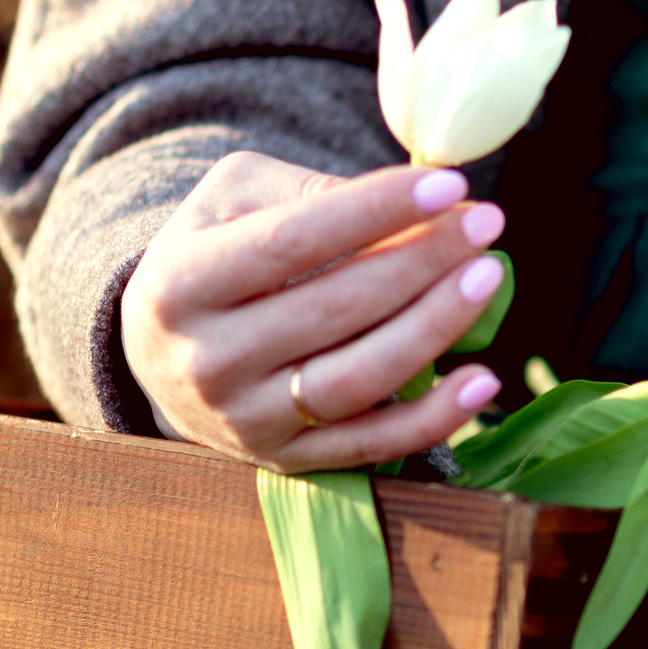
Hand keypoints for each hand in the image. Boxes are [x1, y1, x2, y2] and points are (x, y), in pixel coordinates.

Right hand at [119, 151, 507, 472]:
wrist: (160, 357)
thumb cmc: (214, 256)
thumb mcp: (233, 202)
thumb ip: (309, 192)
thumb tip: (409, 205)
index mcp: (181, 283)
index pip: (291, 242)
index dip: (375, 211)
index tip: (448, 186)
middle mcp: (208, 361)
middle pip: (335, 308)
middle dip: (422, 261)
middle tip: (485, 224)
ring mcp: (247, 420)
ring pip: (357, 379)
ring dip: (434, 328)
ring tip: (487, 277)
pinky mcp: (286, 462)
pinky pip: (370, 446)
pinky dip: (433, 418)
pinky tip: (482, 379)